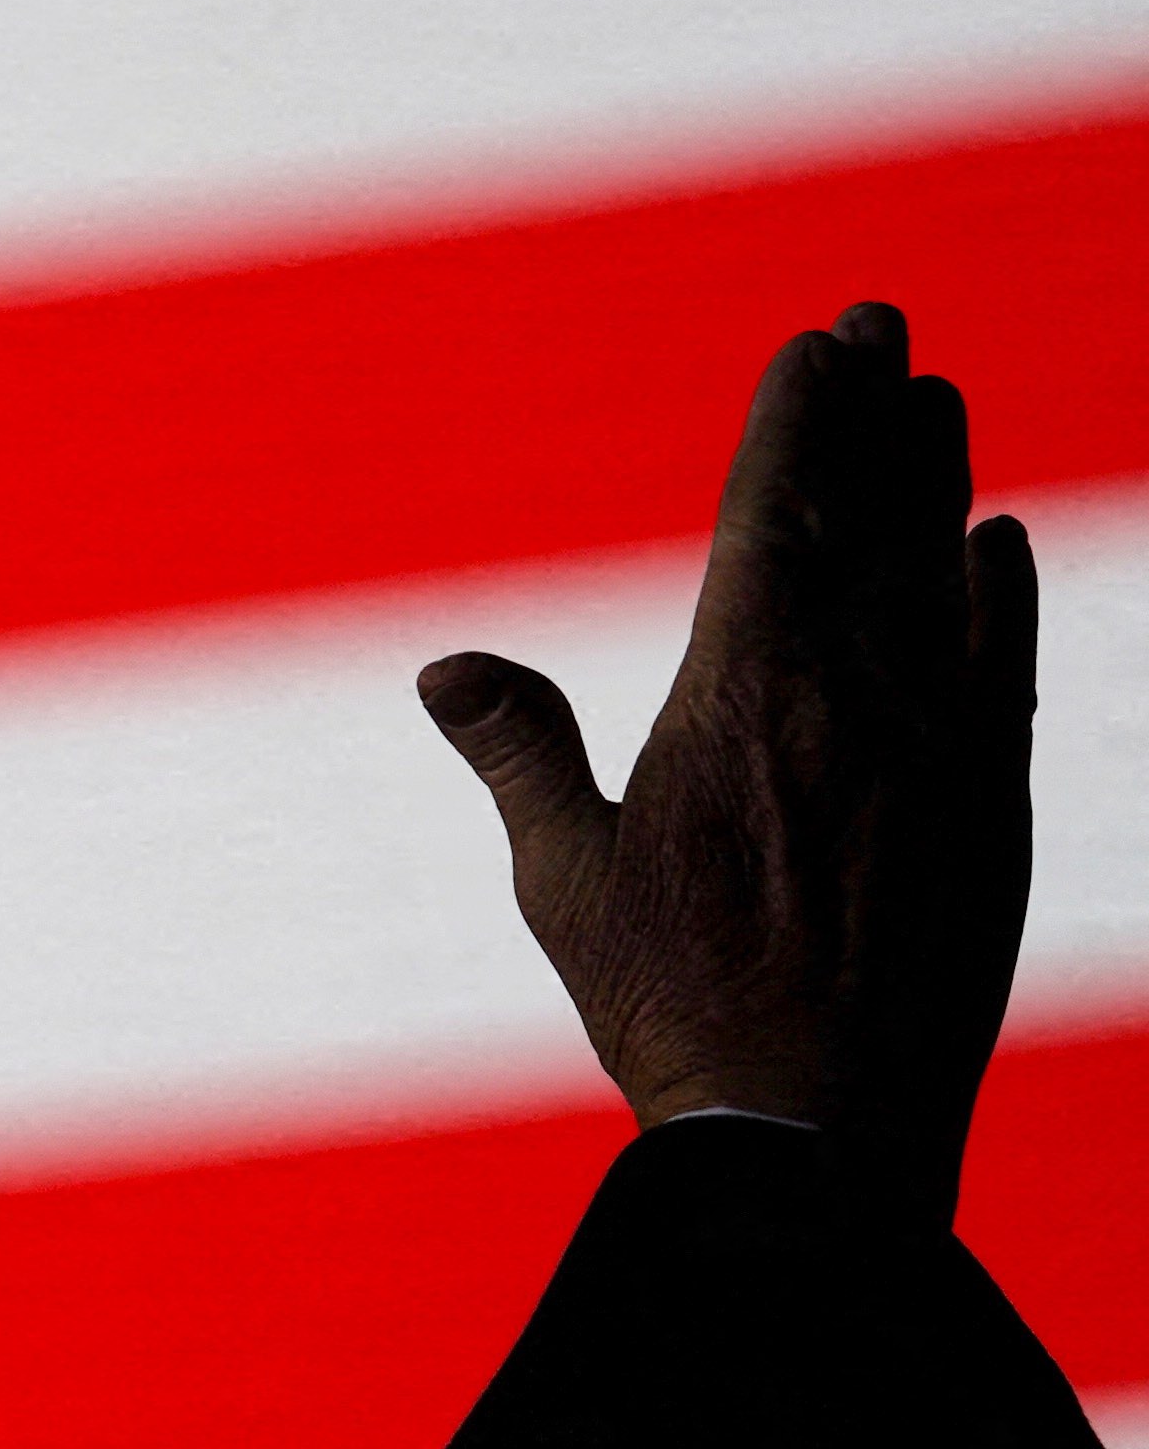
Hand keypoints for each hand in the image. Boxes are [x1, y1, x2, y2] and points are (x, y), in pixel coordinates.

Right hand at [416, 301, 1037, 1225]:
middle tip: (880, 321)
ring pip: (940, 573)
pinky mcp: (990, 805)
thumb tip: (447, 665)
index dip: (794, 419)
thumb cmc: (671, 1009)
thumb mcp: (565, 880)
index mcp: (738, 695)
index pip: (775, 513)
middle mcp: (852, 696)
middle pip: (867, 514)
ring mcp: (935, 746)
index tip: (811, 344)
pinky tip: (994, 544)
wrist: (821, 1127)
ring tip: (933, 395)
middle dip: (872, 408)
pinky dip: (999, 594)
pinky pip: (1000, 666)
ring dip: (936, 475)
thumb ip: (522, 752)